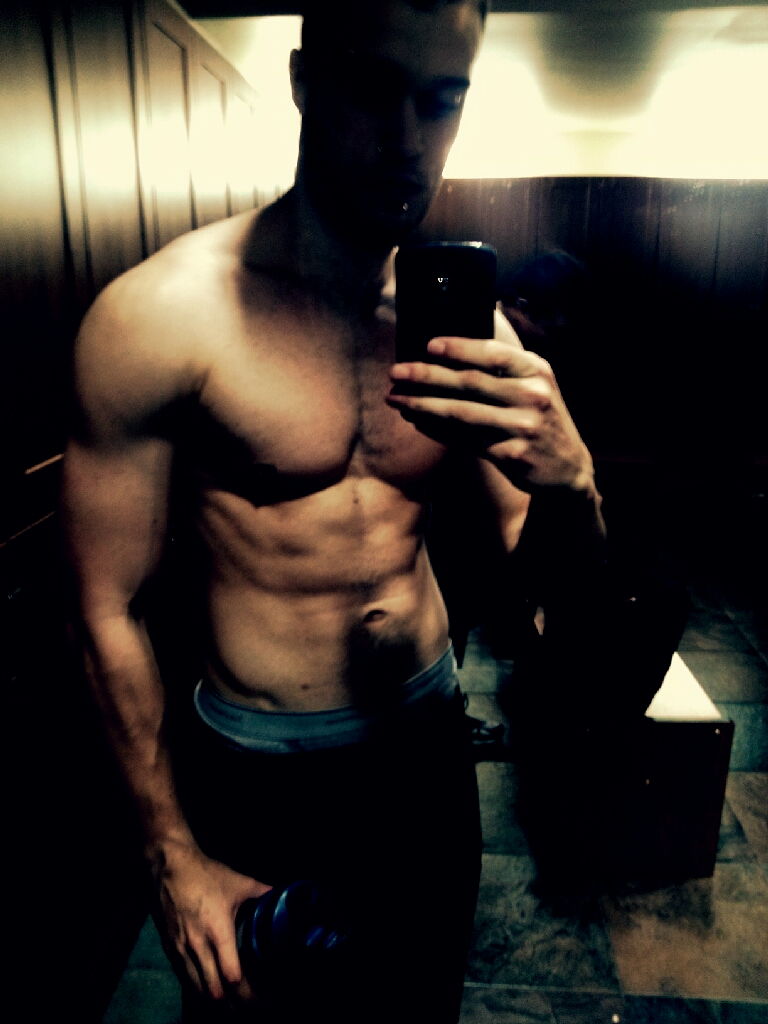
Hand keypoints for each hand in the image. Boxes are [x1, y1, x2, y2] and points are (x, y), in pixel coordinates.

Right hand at [152, 839, 270, 1003]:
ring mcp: (181, 950)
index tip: (260, 999)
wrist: (169, 867)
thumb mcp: (239, 882)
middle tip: (247, 1009)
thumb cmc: (206, 874)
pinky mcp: (169, 949)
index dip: (246, 993)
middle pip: (214, 992)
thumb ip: (262, 892)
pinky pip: (183, 979)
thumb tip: (283, 894)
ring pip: (196, 990)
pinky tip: (207, 993)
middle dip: (231, 1006)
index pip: (232, 976)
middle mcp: (198, 947)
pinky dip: (196, 990)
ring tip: (229, 1007)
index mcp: (219, 932)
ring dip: (213, 1002)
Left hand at [388, 335, 595, 497]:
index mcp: (536, 371)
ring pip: (462, 413)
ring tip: (396, 399)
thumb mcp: (537, 385)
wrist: (568, 469)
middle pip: (470, 382)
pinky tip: (418, 422)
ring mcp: (523, 427)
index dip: (458, 347)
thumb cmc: (541, 420)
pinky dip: (437, 430)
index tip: (427, 344)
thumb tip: (451, 348)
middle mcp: (532, 396)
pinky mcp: (512, 455)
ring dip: (423, 405)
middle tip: (396, 372)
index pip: (493, 353)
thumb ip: (505, 368)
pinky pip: (464, 440)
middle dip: (427, 375)